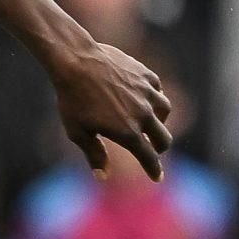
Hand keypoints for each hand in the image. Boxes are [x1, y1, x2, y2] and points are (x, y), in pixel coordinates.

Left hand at [50, 39, 171, 180]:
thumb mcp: (78, 132)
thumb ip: (94, 154)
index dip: (153, 170)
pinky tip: (144, 99)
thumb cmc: (72, 99)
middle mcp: (144, 114)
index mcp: (127, 132)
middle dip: (159, 148)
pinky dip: (154, 99)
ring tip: (148, 123)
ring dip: (159, 122)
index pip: (148, 157)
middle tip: (153, 150)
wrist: (76, 61)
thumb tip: (103, 176)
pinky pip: (158, 91)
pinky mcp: (148, 76)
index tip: (157, 177)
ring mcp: (148, 94)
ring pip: (165, 112)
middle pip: (163, 138)